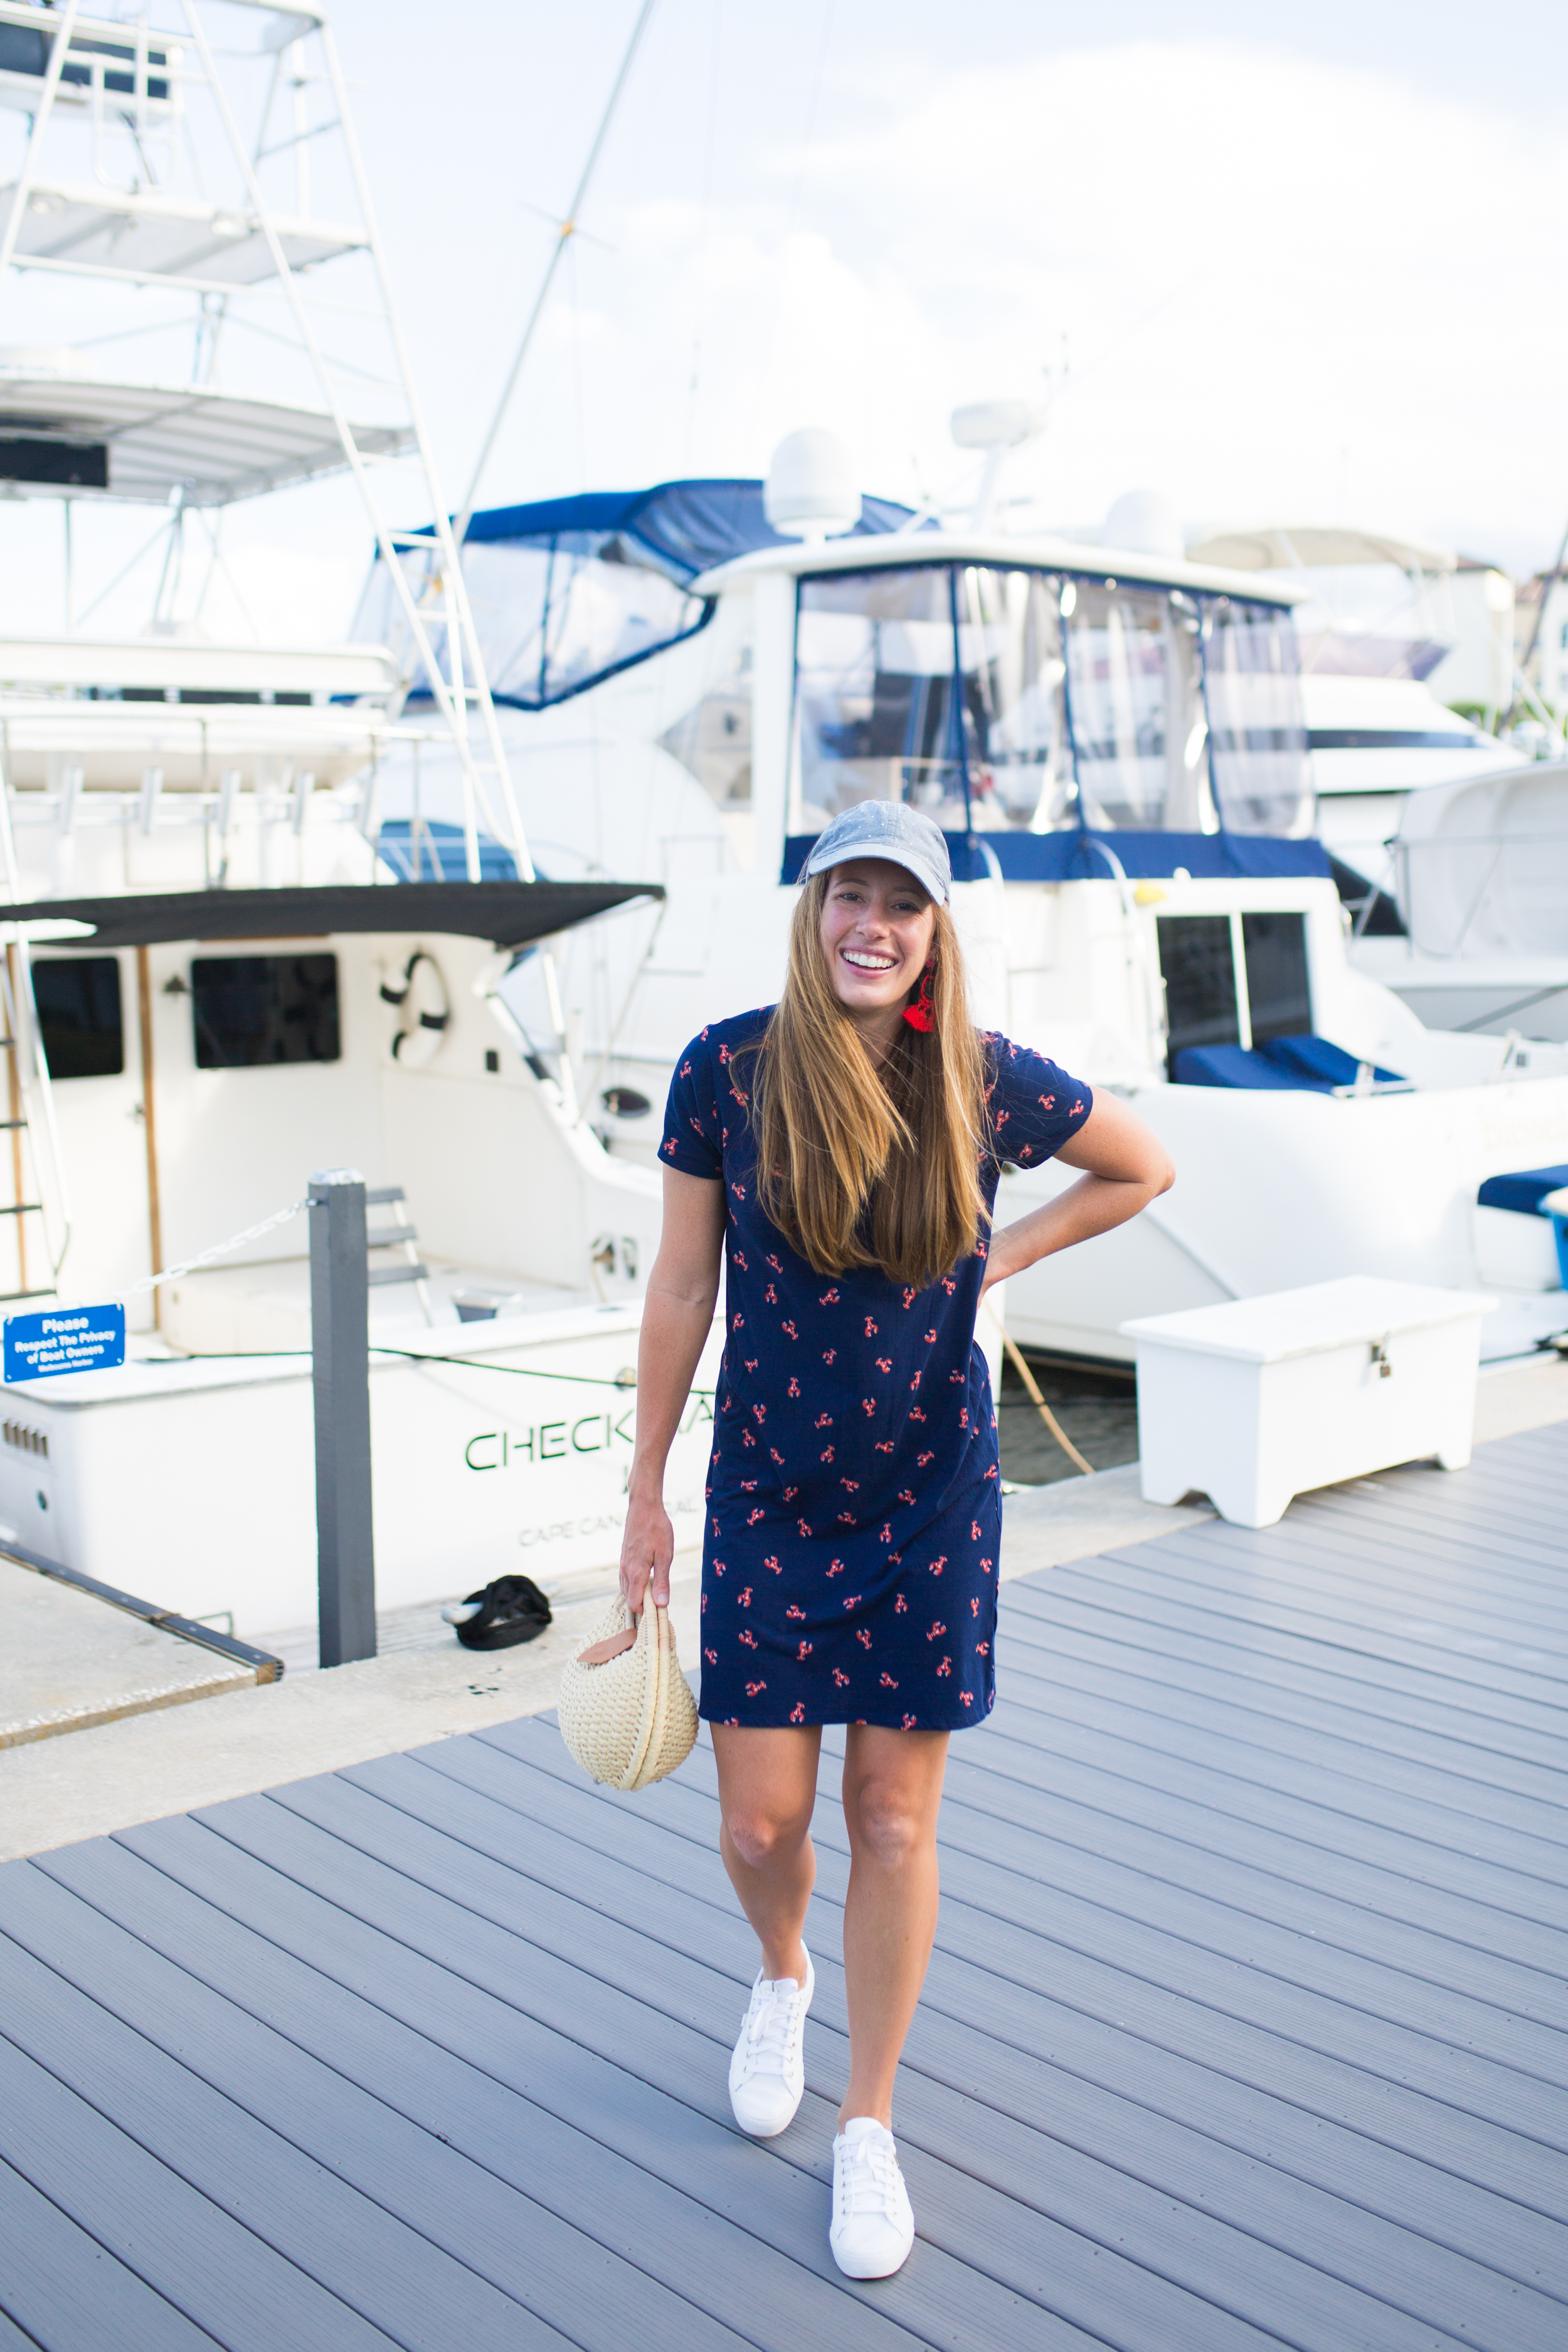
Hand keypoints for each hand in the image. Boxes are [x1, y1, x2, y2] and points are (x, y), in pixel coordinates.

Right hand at [619, 1484, 673, 1612]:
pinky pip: (625, 1579)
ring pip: (626, 1589)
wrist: (643, 1506)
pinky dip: (634, 1585)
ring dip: (638, 1594)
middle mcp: (625, 1570)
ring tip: (655, 1589)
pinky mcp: (623, 1558)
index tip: (660, 1609)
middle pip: (629, 1599)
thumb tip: (661, 1604)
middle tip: (660, 1599)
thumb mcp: (665, 1555)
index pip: (634, 1604)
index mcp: (636, 1572)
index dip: (646, 1611)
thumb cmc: (657, 1528)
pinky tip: (647, 1578)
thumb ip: (662, 1581)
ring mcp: (622, 1563)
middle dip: (643, 1604)